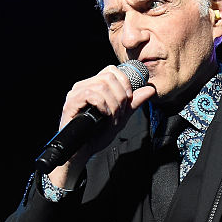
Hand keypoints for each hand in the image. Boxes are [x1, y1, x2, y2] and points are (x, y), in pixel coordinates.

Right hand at [49, 64, 155, 188]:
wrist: (83, 151)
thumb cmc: (97, 135)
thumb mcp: (121, 116)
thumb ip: (134, 103)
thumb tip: (150, 90)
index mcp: (94, 86)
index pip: (111, 70)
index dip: (124, 82)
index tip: (129, 98)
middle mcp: (83, 86)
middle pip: (108, 77)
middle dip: (120, 95)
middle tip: (120, 113)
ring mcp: (76, 93)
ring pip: (101, 86)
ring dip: (113, 104)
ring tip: (112, 118)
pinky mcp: (71, 102)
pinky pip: (91, 94)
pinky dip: (102, 105)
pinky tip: (104, 115)